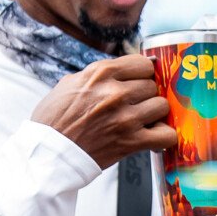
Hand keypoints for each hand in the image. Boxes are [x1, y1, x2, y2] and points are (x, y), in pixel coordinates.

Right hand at [31, 54, 177, 169]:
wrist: (49, 151)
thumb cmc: (56, 118)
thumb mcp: (71, 82)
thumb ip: (99, 75)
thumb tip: (124, 69)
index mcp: (101, 73)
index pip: (143, 64)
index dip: (143, 75)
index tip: (138, 84)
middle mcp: (115, 92)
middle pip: (153, 85)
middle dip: (146, 95)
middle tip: (135, 106)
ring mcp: (125, 117)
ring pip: (162, 106)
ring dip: (155, 115)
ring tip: (143, 121)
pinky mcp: (131, 142)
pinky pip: (166, 135)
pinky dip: (164, 137)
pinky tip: (153, 137)